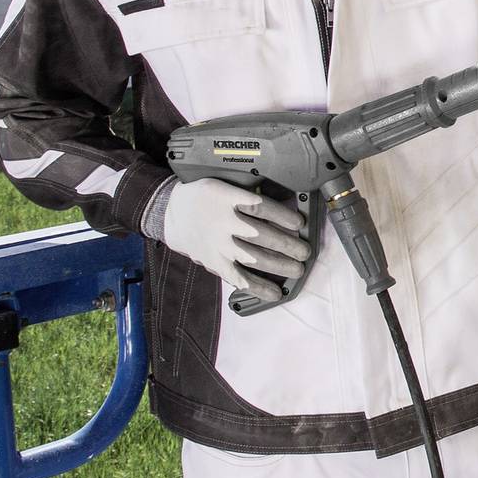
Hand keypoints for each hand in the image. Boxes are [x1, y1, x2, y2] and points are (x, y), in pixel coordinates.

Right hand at [161, 177, 312, 303]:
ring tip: (298, 269)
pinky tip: (275, 292)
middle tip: (305, 252)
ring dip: (280, 265)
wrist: (171, 213)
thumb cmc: (203, 197)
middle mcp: (223, 223)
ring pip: (254, 258)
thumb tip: (283, 205)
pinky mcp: (214, 263)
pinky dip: (258, 287)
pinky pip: (238, 278)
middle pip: (262, 235)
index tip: (299, 223)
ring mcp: (218, 245)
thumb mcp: (223, 185)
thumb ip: (247, 194)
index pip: (260, 207)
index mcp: (226, 199)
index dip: (283, 216)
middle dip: (288, 245)